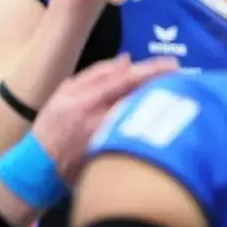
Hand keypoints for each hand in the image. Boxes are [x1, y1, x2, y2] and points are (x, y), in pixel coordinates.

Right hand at [32, 54, 177, 183]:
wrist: (41, 166)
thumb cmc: (52, 125)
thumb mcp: (64, 91)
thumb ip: (95, 74)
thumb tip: (127, 61)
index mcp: (84, 100)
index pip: (124, 80)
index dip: (150, 71)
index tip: (173, 63)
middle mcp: (98, 120)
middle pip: (140, 99)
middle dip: (163, 87)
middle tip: (185, 77)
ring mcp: (108, 141)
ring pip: (143, 118)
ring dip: (161, 104)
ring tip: (178, 93)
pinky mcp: (114, 156)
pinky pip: (140, 135)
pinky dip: (153, 124)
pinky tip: (166, 118)